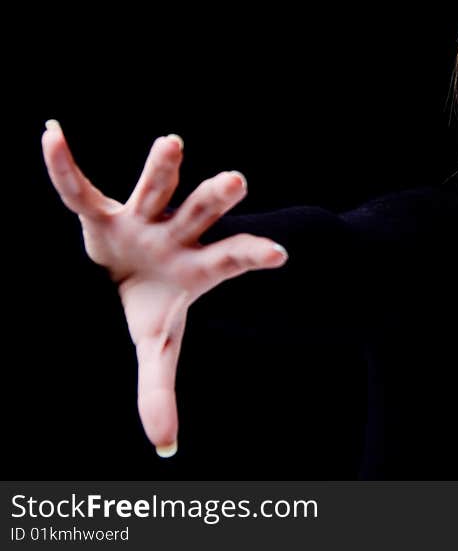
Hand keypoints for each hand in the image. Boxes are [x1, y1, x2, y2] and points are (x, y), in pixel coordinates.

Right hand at [41, 120, 288, 457]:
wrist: (123, 275)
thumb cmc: (150, 304)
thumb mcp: (155, 345)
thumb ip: (160, 390)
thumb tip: (166, 449)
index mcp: (194, 268)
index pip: (228, 260)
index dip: (252, 255)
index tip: (283, 252)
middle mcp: (174, 236)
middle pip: (199, 214)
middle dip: (215, 198)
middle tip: (238, 180)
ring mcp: (142, 220)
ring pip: (155, 190)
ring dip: (162, 168)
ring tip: (172, 142)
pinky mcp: (103, 212)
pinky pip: (79, 190)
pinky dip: (62, 165)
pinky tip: (49, 134)